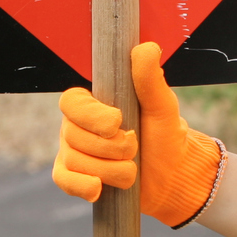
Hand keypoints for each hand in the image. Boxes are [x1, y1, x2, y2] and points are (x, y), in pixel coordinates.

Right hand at [50, 42, 223, 227]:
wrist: (172, 176)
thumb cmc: (165, 136)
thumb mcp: (162, 106)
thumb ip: (150, 79)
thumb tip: (146, 48)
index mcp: (93, 103)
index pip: (72, 102)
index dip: (91, 115)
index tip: (119, 122)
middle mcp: (77, 126)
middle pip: (75, 136)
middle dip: (112, 148)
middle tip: (135, 148)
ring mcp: (73, 152)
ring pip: (75, 161)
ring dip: (111, 169)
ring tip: (132, 168)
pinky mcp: (75, 177)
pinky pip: (65, 180)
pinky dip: (83, 186)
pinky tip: (99, 189)